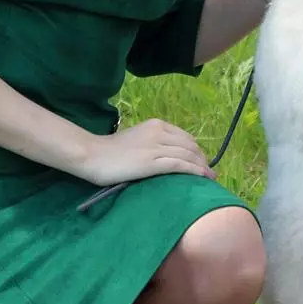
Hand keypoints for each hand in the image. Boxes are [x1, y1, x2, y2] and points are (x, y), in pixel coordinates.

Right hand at [80, 119, 213, 186]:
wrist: (92, 155)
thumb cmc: (111, 150)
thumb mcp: (136, 138)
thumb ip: (153, 142)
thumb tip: (168, 154)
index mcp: (156, 125)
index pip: (185, 137)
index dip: (197, 151)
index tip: (202, 162)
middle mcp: (159, 132)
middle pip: (190, 146)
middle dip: (203, 160)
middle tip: (209, 173)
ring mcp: (156, 147)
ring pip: (188, 155)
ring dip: (202, 167)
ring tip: (209, 179)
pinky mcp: (152, 162)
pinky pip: (179, 165)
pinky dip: (194, 171)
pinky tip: (202, 178)